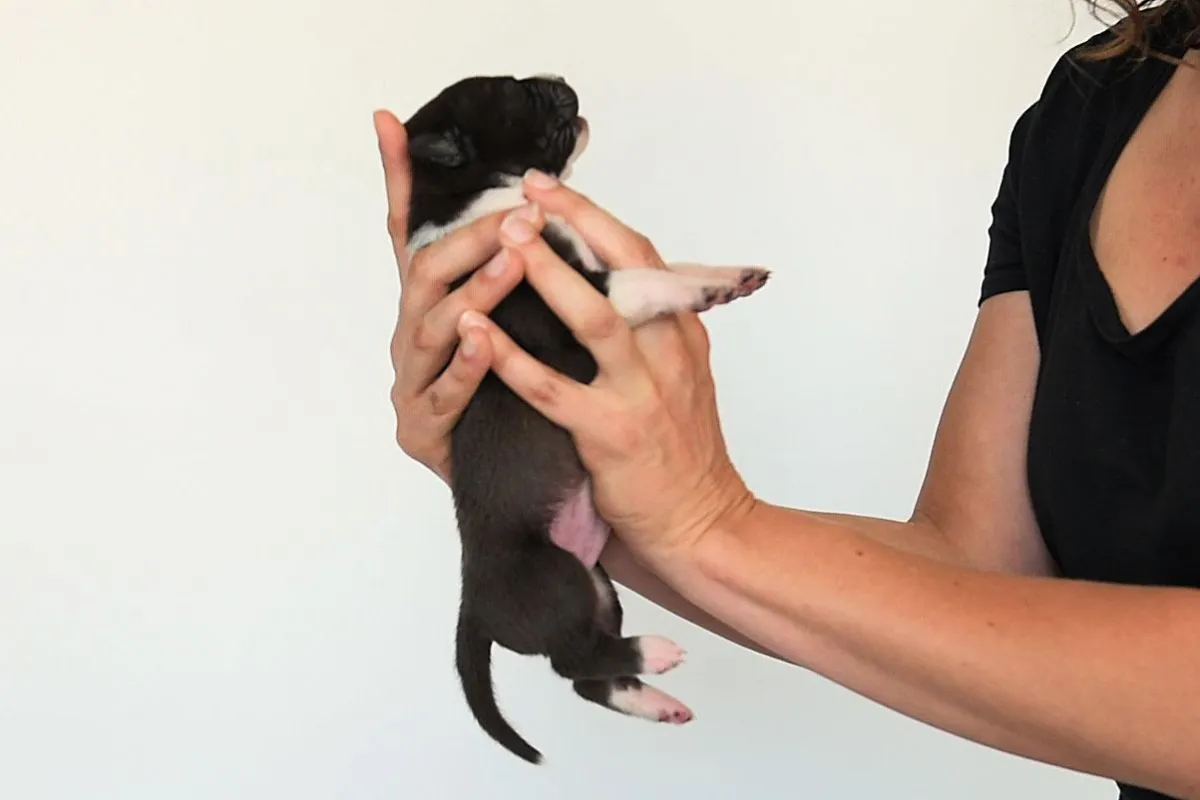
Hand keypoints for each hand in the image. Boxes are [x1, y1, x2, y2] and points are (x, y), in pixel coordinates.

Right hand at [375, 109, 534, 481]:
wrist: (518, 487)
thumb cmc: (520, 400)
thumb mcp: (520, 328)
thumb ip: (519, 273)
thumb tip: (547, 207)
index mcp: (432, 309)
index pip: (413, 235)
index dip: (400, 180)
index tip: (389, 122)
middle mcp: (412, 339)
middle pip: (427, 274)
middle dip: (471, 239)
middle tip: (520, 214)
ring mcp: (411, 384)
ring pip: (433, 329)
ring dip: (474, 292)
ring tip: (511, 262)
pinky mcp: (421, 431)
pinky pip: (444, 393)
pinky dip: (465, 366)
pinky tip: (484, 342)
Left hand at [458, 170, 757, 560]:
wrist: (703, 522)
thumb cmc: (682, 451)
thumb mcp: (680, 376)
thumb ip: (649, 330)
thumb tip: (604, 283)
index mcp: (680, 332)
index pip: (641, 256)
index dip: (594, 217)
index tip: (548, 187)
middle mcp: (668, 351)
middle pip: (625, 268)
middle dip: (574, 224)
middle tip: (522, 193)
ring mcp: (642, 393)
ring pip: (595, 318)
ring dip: (548, 274)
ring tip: (506, 240)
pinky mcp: (611, 434)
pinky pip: (553, 389)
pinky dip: (512, 357)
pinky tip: (477, 329)